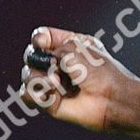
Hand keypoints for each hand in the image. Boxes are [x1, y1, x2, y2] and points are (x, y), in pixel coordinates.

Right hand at [20, 27, 139, 132]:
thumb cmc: (102, 73)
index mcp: (71, 47)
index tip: (43, 42)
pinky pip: (27, 95)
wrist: (113, 99)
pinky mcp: (50, 101)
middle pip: (31, 56)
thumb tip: (38, 55)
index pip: (42, 37)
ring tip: (57, 83)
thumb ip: (52, 45)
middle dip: (40, 60)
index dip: (39, 38)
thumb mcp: (76, 48)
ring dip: (40, 78)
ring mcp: (55, 83)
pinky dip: (36, 93)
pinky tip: (52, 94)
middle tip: (57, 67)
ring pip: (28, 75)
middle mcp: (61, 64)